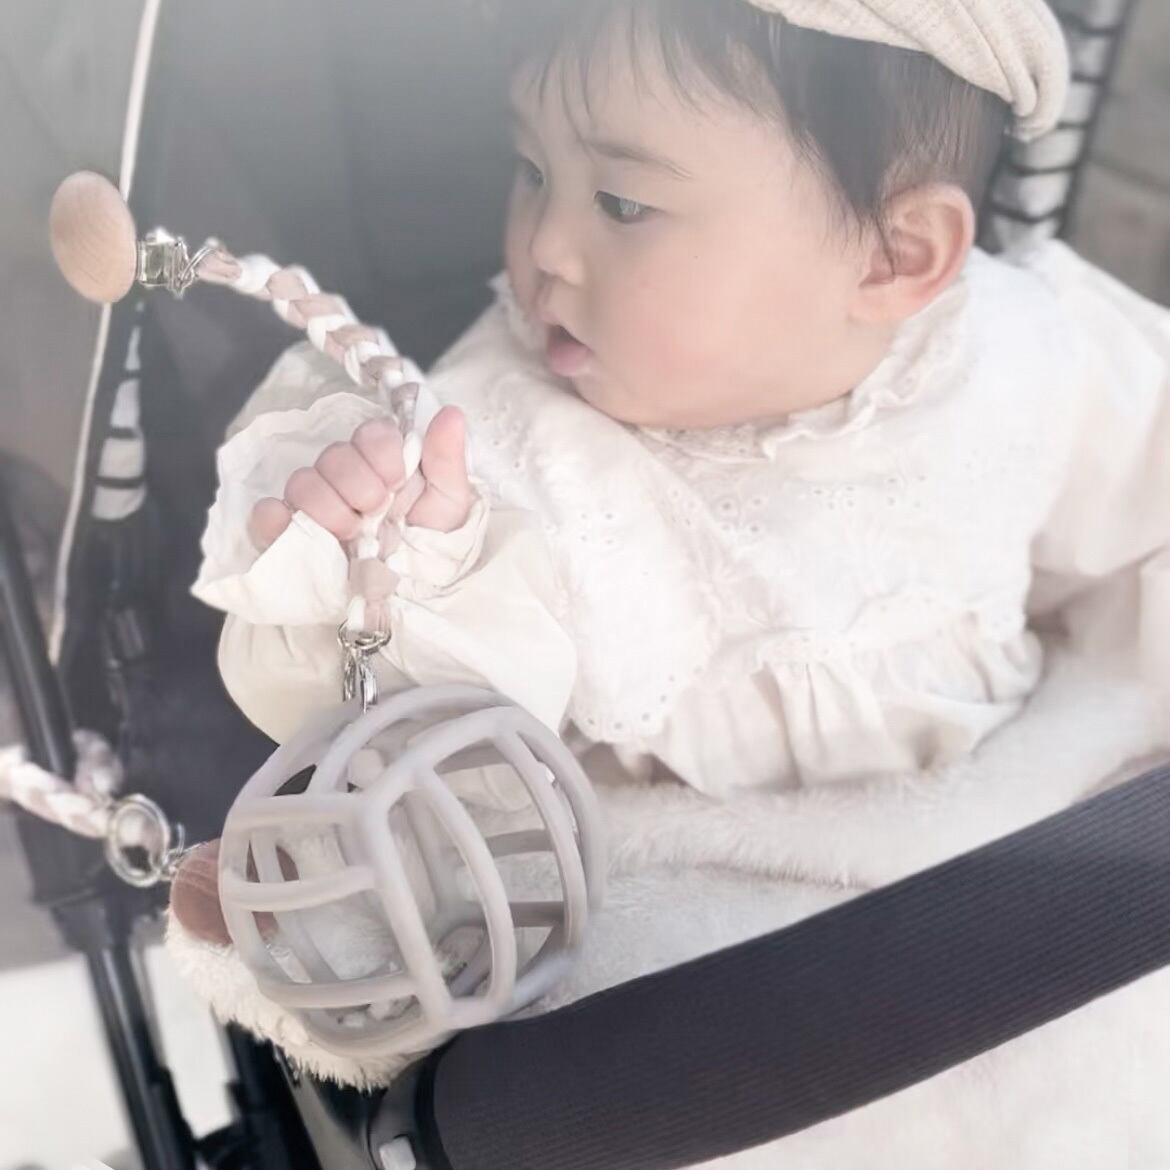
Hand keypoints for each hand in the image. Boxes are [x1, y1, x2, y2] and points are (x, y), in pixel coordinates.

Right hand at [248, 402, 472, 550]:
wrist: (411, 597)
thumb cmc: (431, 544)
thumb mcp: (449, 504)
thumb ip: (446, 459)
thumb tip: (451, 414)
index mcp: (380, 462)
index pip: (368, 434)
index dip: (380, 452)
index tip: (397, 479)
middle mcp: (343, 477)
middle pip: (333, 456)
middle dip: (358, 484)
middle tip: (376, 511)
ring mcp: (313, 505)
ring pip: (302, 483)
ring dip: (328, 507)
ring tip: (351, 534)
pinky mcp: (288, 534)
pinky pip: (267, 514)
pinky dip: (275, 519)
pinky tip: (296, 531)